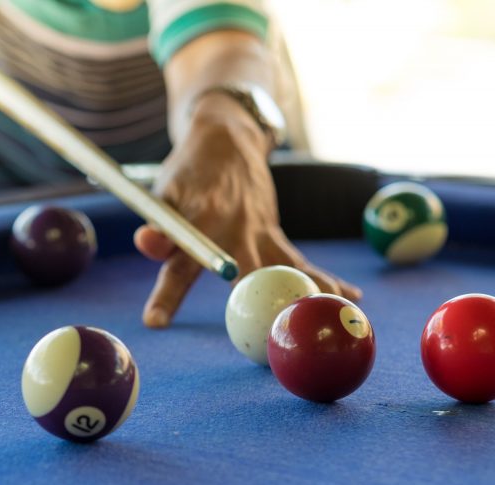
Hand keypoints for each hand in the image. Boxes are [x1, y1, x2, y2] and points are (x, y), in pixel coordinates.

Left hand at [134, 93, 361, 327]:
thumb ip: (157, 226)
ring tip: (329, 319)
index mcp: (200, 221)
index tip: (155, 322)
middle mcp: (233, 230)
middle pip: (247, 275)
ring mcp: (259, 232)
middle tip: (273, 336)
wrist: (227, 139)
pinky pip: (300, 261)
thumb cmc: (188, 174)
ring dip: (309, 293)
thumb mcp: (164, 193)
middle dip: (258, 305)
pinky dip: (325, 278)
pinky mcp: (274, 235)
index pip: (179, 264)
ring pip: (286, 268)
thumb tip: (144, 244)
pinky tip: (350, 297)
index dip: (167, 294)